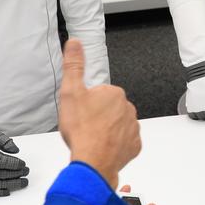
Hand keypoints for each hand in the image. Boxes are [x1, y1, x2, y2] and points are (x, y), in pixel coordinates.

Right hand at [58, 40, 141, 189]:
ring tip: (92, 138)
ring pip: (117, 125)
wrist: (93, 161)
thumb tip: (75, 43)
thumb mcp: (71, 92)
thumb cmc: (83, 130)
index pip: (100, 94)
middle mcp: (127, 109)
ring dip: (107, 130)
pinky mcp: (134, 145)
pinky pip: (124, 142)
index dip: (88, 103)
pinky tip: (103, 147)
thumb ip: (74, 66)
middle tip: (85, 126)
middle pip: (110, 109)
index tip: (82, 112)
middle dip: (98, 116)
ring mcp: (132, 127)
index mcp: (113, 93)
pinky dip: (115, 144)